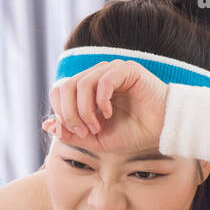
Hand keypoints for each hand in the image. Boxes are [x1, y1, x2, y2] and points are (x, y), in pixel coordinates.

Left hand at [44, 59, 169, 154]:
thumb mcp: (95, 139)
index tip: (77, 132)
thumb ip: (71, 133)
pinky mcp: (127, 70)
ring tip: (97, 126)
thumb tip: (47, 124)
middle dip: (69, 114)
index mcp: (86, 90)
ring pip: (81, 84)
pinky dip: (101, 101)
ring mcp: (111, 71)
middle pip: (65, 87)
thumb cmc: (131, 133)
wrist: (162, 130)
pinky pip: (103, 81)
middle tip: (85, 131)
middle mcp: (96, 76)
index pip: (58, 91)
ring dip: (85, 111)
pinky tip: (109, 114)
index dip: (61, 112)